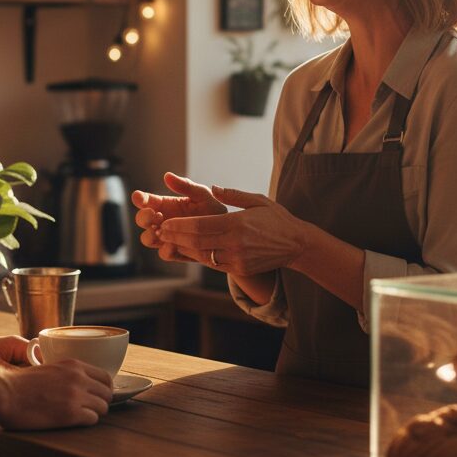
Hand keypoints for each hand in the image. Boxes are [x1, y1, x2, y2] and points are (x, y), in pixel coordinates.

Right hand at [0, 360, 112, 428]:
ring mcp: (76, 396)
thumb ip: (66, 373)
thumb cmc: (20, 383)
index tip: (96, 395)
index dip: (103, 388)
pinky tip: (73, 422)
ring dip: (94, 413)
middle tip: (90, 408)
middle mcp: (78, 378)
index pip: (106, 376)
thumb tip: (79, 381)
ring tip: (80, 416)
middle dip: (101, 402)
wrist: (5, 393)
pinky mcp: (70, 414)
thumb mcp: (48, 368)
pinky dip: (86, 422)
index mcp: (73, 365)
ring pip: (103, 407)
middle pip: (107, 393)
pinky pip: (92, 419)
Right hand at [131, 172, 226, 263]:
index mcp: (165, 204)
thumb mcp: (202, 195)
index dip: (140, 198)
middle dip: (143, 217)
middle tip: (153, 214)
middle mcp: (162, 221)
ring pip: (148, 239)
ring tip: (161, 231)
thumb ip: (186, 186)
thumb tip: (167, 175)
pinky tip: (172, 245)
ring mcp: (167, 237)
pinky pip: (164, 253)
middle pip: (142, 220)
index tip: (140, 197)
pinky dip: (165, 250)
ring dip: (151, 235)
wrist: (228, 232)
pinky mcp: (175, 252)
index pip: (145, 200)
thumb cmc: (213, 209)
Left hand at [155, 185, 309, 277]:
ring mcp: (237, 258)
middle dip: (175, 237)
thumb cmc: (276, 219)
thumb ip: (233, 195)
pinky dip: (198, 257)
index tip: (165, 222)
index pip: (200, 226)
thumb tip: (214, 188)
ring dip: (183, 249)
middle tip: (159, 231)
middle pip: (197, 241)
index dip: (179, 226)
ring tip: (168, 241)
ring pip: (202, 255)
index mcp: (237, 224)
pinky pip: (213, 264)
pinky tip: (188, 250)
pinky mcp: (240, 268)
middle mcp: (235, 243)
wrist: (297, 244)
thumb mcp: (257, 200)